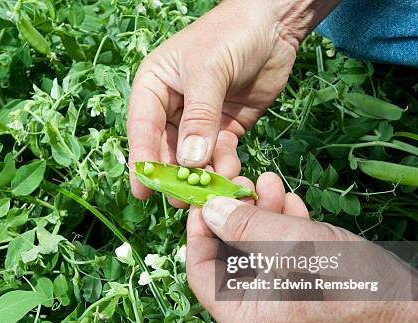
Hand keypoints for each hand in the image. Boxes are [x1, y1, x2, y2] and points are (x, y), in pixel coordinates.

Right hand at [127, 0, 300, 206]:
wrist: (275, 26)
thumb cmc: (230, 36)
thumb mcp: (209, 72)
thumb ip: (199, 118)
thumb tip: (189, 163)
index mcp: (154, 87)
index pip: (143, 128)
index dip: (142, 161)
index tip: (142, 190)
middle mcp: (172, 107)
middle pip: (167, 149)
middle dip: (175, 175)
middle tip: (182, 200)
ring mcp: (199, 120)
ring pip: (193, 158)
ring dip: (202, 176)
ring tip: (213, 192)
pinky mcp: (224, 128)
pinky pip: (219, 155)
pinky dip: (224, 167)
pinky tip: (232, 175)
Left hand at [186, 172, 417, 322]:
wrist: (415, 313)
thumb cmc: (351, 283)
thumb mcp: (293, 245)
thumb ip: (245, 225)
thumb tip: (209, 210)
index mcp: (244, 321)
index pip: (201, 272)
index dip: (200, 230)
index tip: (206, 197)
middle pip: (231, 262)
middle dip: (240, 216)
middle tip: (246, 182)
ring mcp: (280, 316)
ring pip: (258, 259)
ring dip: (265, 219)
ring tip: (274, 184)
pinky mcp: (301, 304)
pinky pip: (280, 268)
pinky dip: (284, 237)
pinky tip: (292, 206)